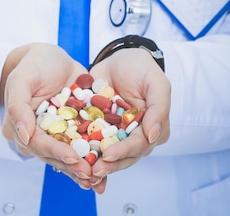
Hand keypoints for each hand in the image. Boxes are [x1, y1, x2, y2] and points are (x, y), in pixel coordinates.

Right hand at [2, 43, 99, 187]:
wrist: (53, 57)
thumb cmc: (34, 64)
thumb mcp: (22, 78)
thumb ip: (18, 106)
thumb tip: (23, 135)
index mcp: (21, 125)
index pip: (37, 143)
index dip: (55, 152)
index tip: (72, 158)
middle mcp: (37, 134)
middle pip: (54, 155)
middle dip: (72, 165)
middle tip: (90, 174)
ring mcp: (56, 133)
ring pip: (68, 156)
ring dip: (82, 169)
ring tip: (99, 179)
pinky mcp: (73, 129)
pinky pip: (82, 145)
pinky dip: (93, 157)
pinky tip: (105, 170)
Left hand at [89, 48, 170, 184]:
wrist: (118, 57)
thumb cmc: (141, 69)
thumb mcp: (156, 83)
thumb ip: (159, 108)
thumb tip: (153, 135)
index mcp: (150, 128)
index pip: (138, 145)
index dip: (124, 152)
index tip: (109, 155)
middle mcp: (132, 134)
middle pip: (122, 155)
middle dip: (108, 164)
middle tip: (93, 171)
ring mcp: (113, 131)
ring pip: (105, 152)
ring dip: (94, 163)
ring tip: (82, 171)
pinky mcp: (96, 125)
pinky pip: (88, 139)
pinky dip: (81, 150)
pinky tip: (70, 158)